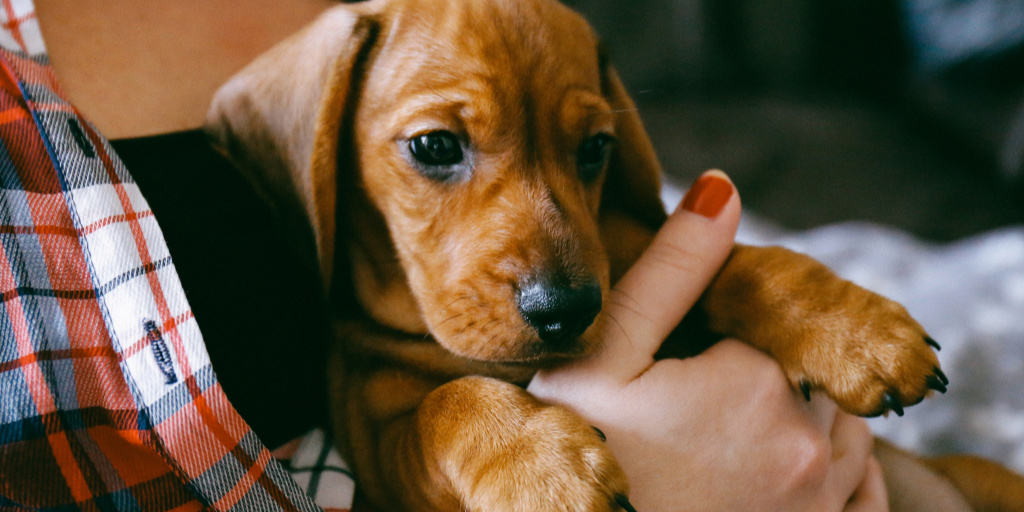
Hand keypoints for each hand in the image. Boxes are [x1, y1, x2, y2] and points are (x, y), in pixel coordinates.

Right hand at [528, 170, 887, 510]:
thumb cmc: (583, 454)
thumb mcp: (604, 356)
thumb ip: (668, 270)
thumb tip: (724, 188)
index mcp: (757, 380)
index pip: (779, 317)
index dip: (731, 331)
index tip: (684, 364)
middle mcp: (807, 440)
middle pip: (813, 370)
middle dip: (768, 372)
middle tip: (699, 403)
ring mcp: (822, 499)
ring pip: (846, 425)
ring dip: (809, 417)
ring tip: (732, 437)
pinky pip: (866, 489)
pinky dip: (845, 474)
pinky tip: (791, 472)